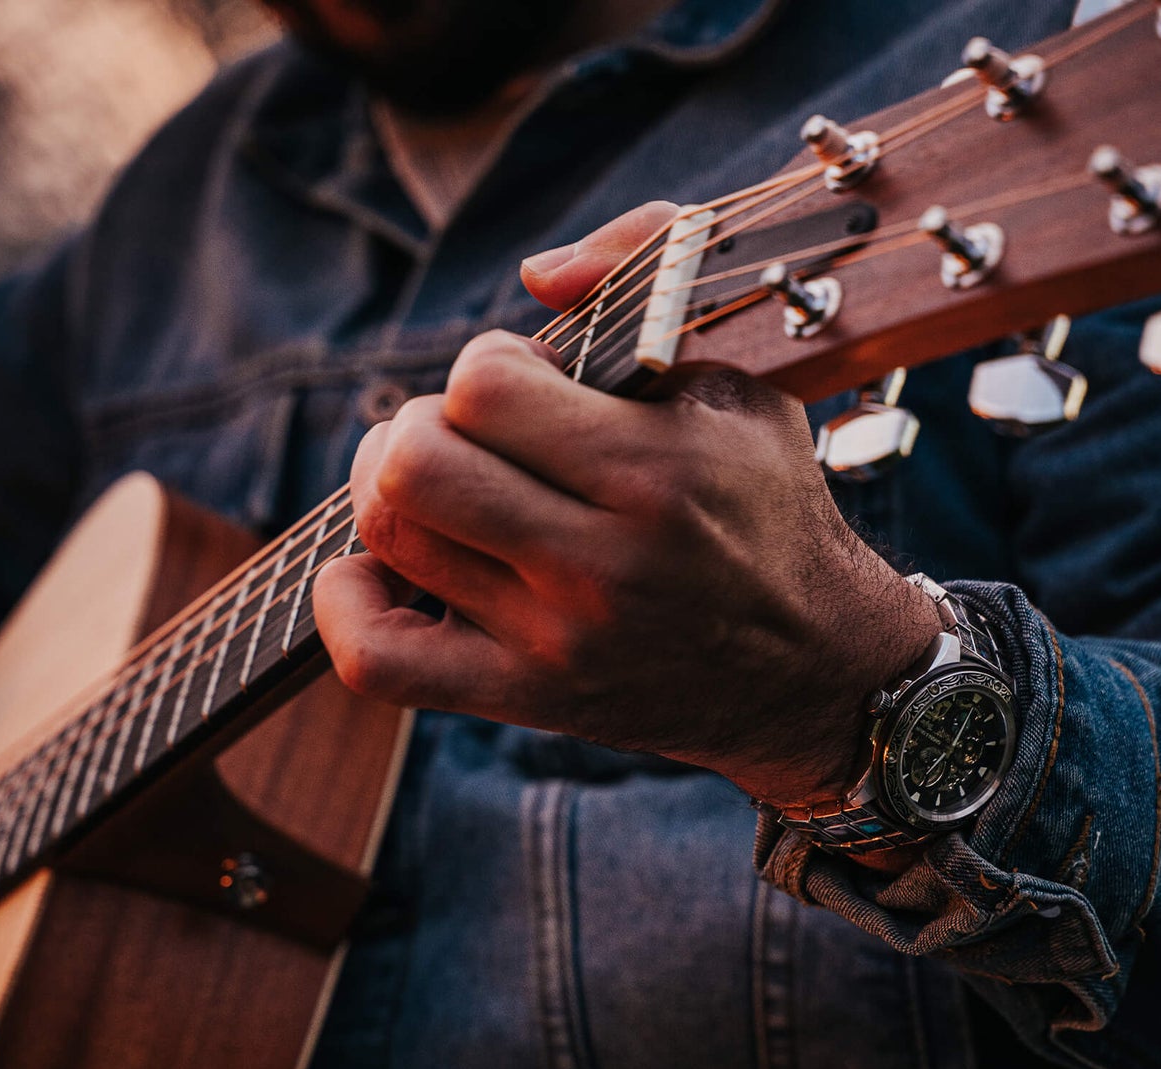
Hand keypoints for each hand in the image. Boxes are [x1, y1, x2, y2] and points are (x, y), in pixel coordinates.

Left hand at [313, 202, 941, 803]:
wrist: (811, 672)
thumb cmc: (766, 512)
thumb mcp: (742, 382)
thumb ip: (653, 276)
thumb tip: (535, 275)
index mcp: (657, 474)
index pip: (482, 388)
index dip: (487, 369)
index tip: (530, 391)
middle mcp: (602, 565)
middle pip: (412, 464)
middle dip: (420, 427)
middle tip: (468, 442)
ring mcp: (558, 642)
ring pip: (389, 539)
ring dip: (391, 494)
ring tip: (446, 495)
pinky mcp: (529, 700)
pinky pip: (379, 660)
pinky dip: (349, 605)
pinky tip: (387, 572)